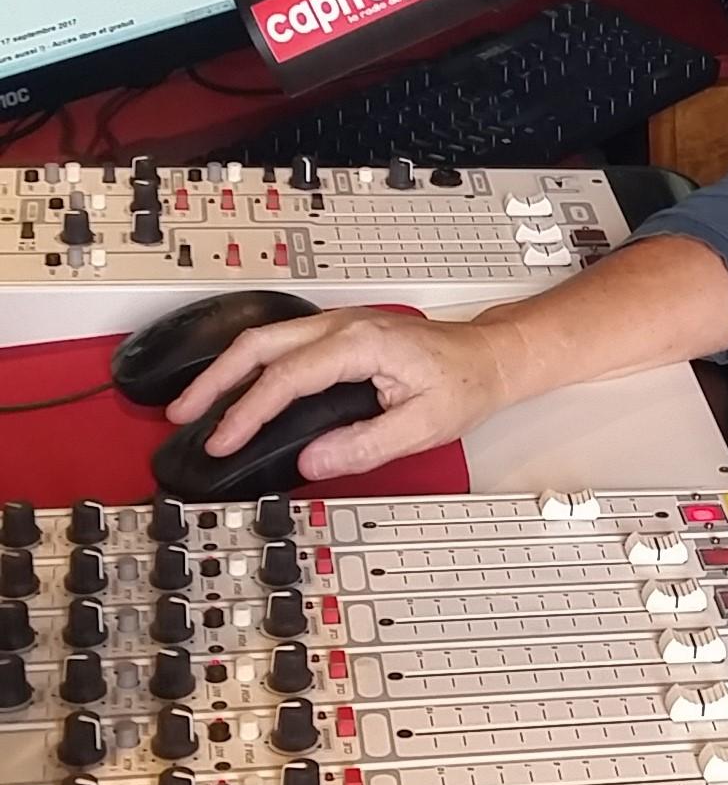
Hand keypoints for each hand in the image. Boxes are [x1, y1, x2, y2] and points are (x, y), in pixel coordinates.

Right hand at [164, 305, 513, 481]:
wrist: (488, 358)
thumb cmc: (462, 384)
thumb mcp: (420, 426)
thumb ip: (363, 445)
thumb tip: (310, 460)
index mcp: (360, 344)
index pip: (285, 377)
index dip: (247, 411)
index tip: (222, 440)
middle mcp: (343, 325)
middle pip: (259, 344)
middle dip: (214, 380)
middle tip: (182, 414)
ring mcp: (339, 325)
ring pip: (265, 339)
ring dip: (226, 369)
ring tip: (196, 404)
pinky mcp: (338, 334)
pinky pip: (282, 344)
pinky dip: (249, 365)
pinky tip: (235, 387)